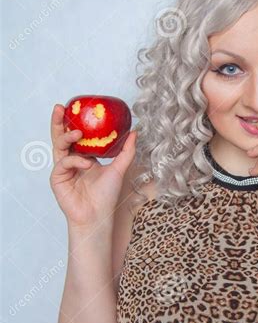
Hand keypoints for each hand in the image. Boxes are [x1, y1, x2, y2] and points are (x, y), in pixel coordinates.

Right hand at [49, 103, 136, 228]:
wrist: (98, 215)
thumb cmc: (106, 195)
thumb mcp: (119, 168)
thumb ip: (126, 150)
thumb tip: (134, 132)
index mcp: (83, 157)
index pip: (76, 135)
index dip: (73, 122)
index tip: (75, 107)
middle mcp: (71, 160)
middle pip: (61, 136)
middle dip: (59, 121)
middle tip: (60, 108)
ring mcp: (63, 169)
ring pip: (58, 145)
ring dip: (67, 136)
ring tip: (78, 133)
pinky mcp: (57, 178)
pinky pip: (64, 162)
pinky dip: (76, 160)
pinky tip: (87, 164)